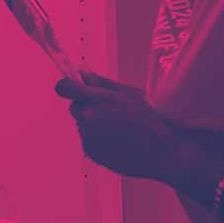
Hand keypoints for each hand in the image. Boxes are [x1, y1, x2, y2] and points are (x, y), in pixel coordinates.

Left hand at [56, 70, 178, 180]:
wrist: (159, 151)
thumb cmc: (148, 121)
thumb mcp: (128, 93)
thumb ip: (101, 82)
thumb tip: (82, 71)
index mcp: (97, 99)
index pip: (65, 88)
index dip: (66, 86)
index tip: (70, 87)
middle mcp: (88, 117)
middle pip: (74, 107)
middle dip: (86, 106)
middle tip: (109, 110)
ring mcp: (87, 135)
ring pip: (82, 123)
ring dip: (93, 123)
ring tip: (118, 127)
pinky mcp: (89, 150)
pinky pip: (87, 139)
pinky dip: (97, 138)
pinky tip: (116, 139)